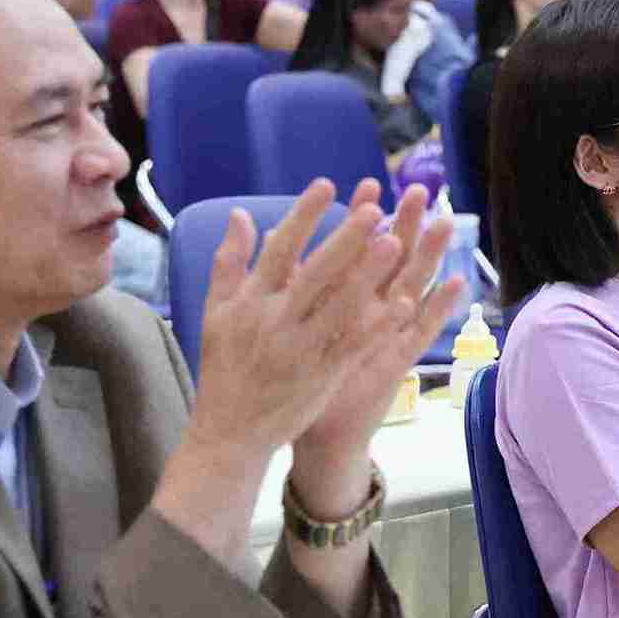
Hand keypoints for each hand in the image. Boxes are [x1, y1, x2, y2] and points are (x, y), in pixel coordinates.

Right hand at [189, 181, 451, 465]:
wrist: (229, 433)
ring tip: (396, 243)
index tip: (327, 184)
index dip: (303, 216)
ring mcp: (300, 351)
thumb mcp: (215, 312)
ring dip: (368, 275)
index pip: (279, 251)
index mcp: (248, 303)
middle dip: (344, 240)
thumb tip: (239, 213)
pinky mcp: (322, 377)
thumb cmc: (224, 367)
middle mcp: (274, 323)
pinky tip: (403, 303)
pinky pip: (354, 346)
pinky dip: (378, 325)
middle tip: (373, 209)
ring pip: (339, 307)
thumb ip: (229, 261)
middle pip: (314, 274)